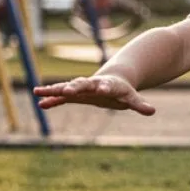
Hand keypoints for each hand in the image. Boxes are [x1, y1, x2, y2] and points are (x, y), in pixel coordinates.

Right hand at [33, 75, 155, 115]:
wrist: (113, 80)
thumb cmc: (123, 91)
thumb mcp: (132, 98)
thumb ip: (139, 104)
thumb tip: (152, 111)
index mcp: (107, 85)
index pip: (105, 85)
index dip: (103, 87)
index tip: (101, 89)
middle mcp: (91, 84)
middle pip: (81, 84)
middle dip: (73, 87)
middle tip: (66, 91)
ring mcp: (81, 88)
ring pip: (65, 88)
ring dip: (53, 90)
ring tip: (37, 91)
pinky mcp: (74, 94)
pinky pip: (60, 97)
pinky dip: (51, 99)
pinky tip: (40, 103)